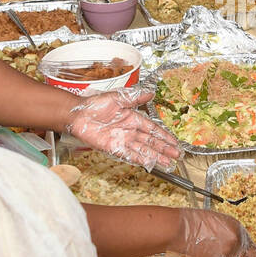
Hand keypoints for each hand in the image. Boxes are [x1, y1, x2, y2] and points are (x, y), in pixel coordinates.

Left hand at [65, 88, 182, 169]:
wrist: (78, 114)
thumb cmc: (95, 104)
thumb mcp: (118, 97)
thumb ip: (135, 97)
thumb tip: (151, 92)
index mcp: (132, 118)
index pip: (152, 129)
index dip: (164, 136)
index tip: (175, 142)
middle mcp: (129, 131)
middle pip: (151, 142)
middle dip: (164, 148)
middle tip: (177, 155)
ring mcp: (122, 140)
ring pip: (143, 150)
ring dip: (156, 156)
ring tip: (168, 163)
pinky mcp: (114, 148)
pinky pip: (130, 155)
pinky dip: (140, 159)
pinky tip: (150, 164)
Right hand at [171, 208, 255, 256]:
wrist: (180, 229)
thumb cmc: (194, 221)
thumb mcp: (218, 221)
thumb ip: (230, 232)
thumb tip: (233, 242)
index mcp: (238, 230)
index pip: (252, 247)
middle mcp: (236, 244)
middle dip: (230, 256)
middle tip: (215, 249)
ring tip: (204, 248)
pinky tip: (200, 254)